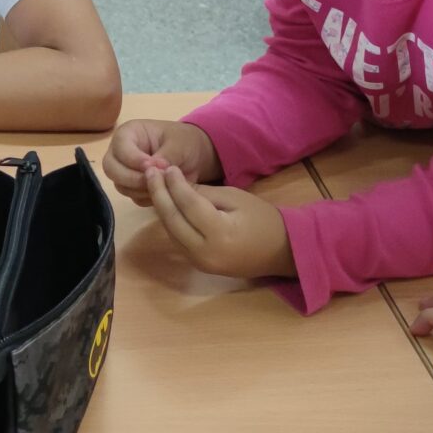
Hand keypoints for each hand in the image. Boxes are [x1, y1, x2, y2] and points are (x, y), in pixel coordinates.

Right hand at [101, 119, 220, 205]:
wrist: (194, 157)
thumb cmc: (184, 141)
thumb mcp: (179, 143)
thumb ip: (166, 155)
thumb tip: (155, 169)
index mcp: (129, 133)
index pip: (120, 147)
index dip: (133, 159)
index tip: (152, 166)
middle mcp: (121, 153)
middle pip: (111, 168)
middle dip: (132, 178)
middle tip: (155, 180)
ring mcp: (124, 171)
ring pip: (120, 185)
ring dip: (140, 189)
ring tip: (163, 185)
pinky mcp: (133, 187)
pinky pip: (132, 197)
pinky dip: (147, 198)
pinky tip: (163, 191)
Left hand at [145, 164, 293, 279]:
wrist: (281, 251)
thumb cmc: (263, 219)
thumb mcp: (235, 198)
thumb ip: (204, 193)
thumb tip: (176, 183)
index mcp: (219, 233)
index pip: (188, 205)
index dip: (175, 184)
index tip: (166, 167)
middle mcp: (204, 252)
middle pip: (172, 220)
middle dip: (159, 194)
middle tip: (150, 172)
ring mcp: (199, 262)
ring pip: (171, 231)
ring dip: (161, 207)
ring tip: (154, 184)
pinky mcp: (198, 265)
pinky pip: (178, 240)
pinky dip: (170, 221)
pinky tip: (166, 203)